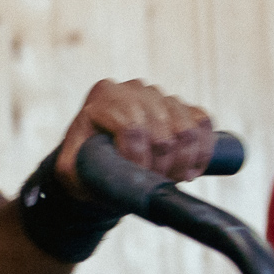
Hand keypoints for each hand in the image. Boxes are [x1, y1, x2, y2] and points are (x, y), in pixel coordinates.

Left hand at [56, 79, 213, 190]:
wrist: (103, 160)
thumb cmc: (85, 164)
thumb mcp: (70, 170)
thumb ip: (74, 171)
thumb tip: (107, 171)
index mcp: (103, 96)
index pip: (132, 127)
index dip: (139, 160)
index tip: (136, 179)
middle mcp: (133, 89)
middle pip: (162, 132)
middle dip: (162, 166)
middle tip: (154, 183)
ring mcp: (160, 95)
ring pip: (187, 129)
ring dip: (183, 163)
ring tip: (170, 179)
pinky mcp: (183, 106)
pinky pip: (203, 123)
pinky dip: (203, 151)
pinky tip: (190, 170)